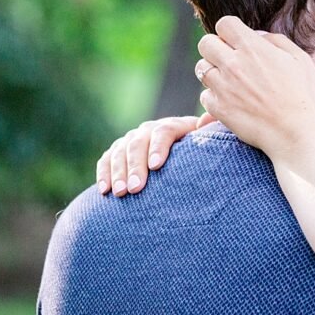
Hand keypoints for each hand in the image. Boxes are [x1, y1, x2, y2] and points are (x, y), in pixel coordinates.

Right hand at [96, 115, 211, 195]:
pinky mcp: (118, 153)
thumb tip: (206, 120)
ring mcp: (132, 140)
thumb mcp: (210, 144)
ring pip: (120, 151)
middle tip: (135, 189)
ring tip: (120, 193)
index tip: (156, 166)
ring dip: (118, 172)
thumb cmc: (202, 156)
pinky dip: (104, 174)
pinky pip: (107, 160)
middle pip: (138, 143)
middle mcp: (150, 130)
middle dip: (135, 166)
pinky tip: (105, 191)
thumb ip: (210, 132)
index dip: (158, 147)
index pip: (163, 131)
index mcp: (175, 126)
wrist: (185, 160)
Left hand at [196, 16, 314, 157]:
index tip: (237, 42)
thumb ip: (275, 41)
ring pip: (201, 69)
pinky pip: (204, 95)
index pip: (224, 24)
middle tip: (230, 60)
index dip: (230, 32)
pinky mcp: (219, 109)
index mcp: (253, 48)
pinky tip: (231, 102)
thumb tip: (257, 36)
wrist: (298, 133)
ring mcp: (223, 87)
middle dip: (216, 48)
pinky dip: (215, 97)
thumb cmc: (304, 96)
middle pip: (205, 43)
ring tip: (231, 82)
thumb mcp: (299, 59)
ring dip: (213, 72)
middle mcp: (233, 64)